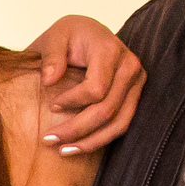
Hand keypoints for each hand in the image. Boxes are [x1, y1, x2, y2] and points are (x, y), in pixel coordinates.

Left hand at [29, 15, 144, 154]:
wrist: (89, 34)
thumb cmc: (70, 35)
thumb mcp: (55, 36)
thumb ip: (51, 56)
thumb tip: (48, 81)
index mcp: (110, 50)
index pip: (96, 88)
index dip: (72, 102)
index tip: (51, 107)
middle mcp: (130, 67)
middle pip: (107, 109)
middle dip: (76, 129)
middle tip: (48, 140)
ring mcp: (136, 83)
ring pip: (119, 123)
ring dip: (90, 141)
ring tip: (63, 151)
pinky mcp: (135, 96)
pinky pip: (122, 124)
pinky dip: (101, 139)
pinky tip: (79, 146)